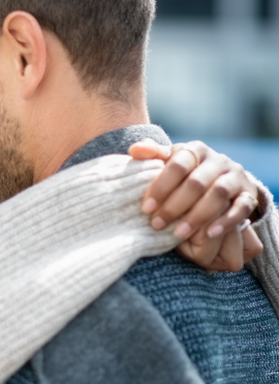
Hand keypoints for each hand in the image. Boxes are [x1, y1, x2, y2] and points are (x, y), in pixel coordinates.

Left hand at [128, 140, 263, 269]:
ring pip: (218, 194)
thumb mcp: (168, 161)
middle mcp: (218, 160)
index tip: (146, 208)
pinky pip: (242, 207)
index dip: (161, 186)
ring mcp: (236, 177)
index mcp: (195, 150)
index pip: (178, 165)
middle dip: (174, 206)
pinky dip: (226, 221)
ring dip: (197, 215)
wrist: (218, 179)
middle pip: (197, 182)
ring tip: (178, 234)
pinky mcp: (249, 194)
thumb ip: (152, 155)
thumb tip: (135, 150)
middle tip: (157, 224)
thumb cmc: (183, 172)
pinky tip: (210, 234)